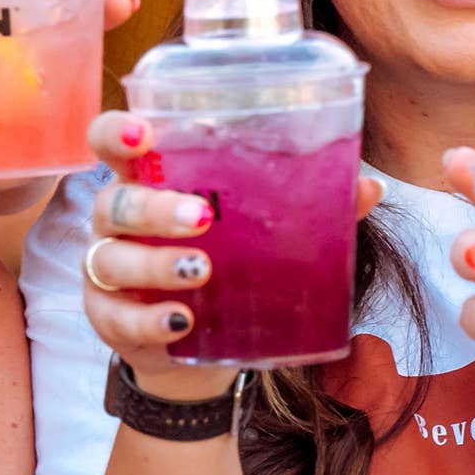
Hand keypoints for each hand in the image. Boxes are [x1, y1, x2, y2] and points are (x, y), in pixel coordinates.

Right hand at [76, 110, 387, 396]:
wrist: (199, 342)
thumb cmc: (226, 259)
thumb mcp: (257, 230)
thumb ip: (308, 206)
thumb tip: (369, 188)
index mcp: (149, 178)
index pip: (110, 141)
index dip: (115, 132)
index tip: (141, 134)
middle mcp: (117, 218)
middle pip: (115, 200)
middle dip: (154, 206)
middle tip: (203, 216)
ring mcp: (106, 270)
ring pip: (112, 259)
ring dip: (155, 264)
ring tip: (201, 270)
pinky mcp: (110, 319)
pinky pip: (119, 317)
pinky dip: (149, 319)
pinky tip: (181, 321)